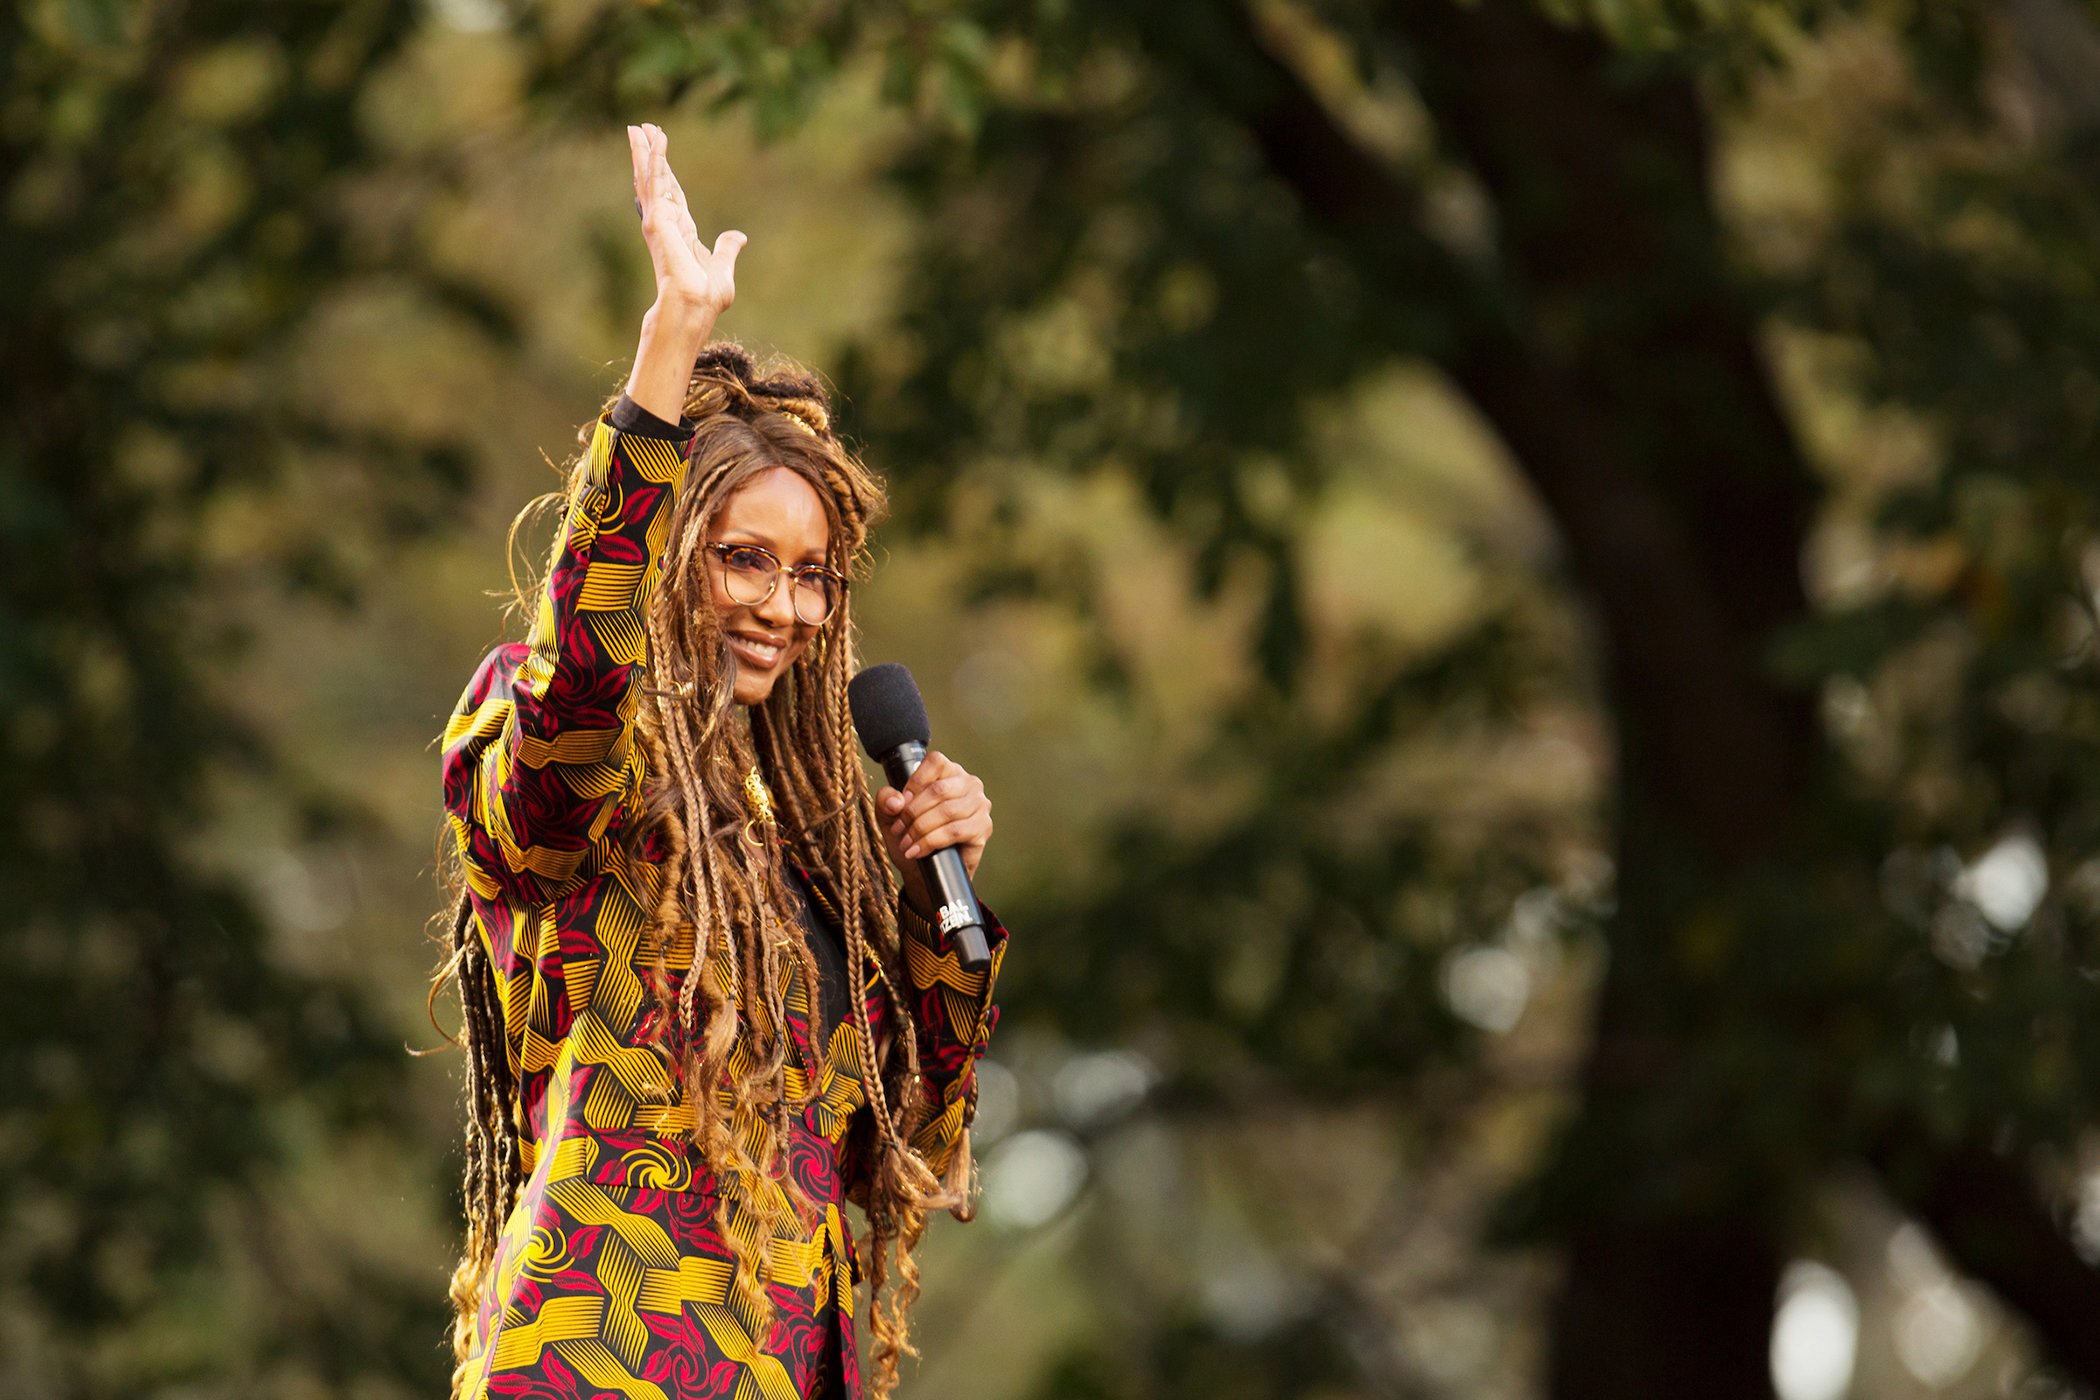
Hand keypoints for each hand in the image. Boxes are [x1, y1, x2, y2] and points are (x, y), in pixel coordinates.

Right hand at [627, 122, 742, 323]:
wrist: (695, 306)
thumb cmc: (706, 297)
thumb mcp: (722, 267)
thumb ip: (727, 249)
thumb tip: (738, 237)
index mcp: (681, 233)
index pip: (672, 195)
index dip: (666, 174)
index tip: (660, 155)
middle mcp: (665, 224)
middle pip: (655, 181)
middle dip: (648, 155)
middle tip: (640, 130)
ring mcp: (658, 221)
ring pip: (648, 177)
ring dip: (644, 151)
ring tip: (637, 127)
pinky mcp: (656, 219)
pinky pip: (655, 182)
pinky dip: (655, 159)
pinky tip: (654, 139)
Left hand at [878, 752, 992, 919]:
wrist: (925, 870)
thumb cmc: (912, 835)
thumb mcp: (890, 816)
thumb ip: (886, 801)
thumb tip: (896, 801)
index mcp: (949, 772)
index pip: (935, 761)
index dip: (915, 782)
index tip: (900, 804)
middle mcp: (969, 784)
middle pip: (939, 789)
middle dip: (913, 812)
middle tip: (898, 830)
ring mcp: (980, 805)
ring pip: (946, 811)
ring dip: (920, 829)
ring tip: (906, 843)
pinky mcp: (982, 828)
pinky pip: (954, 831)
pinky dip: (931, 841)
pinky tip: (918, 851)